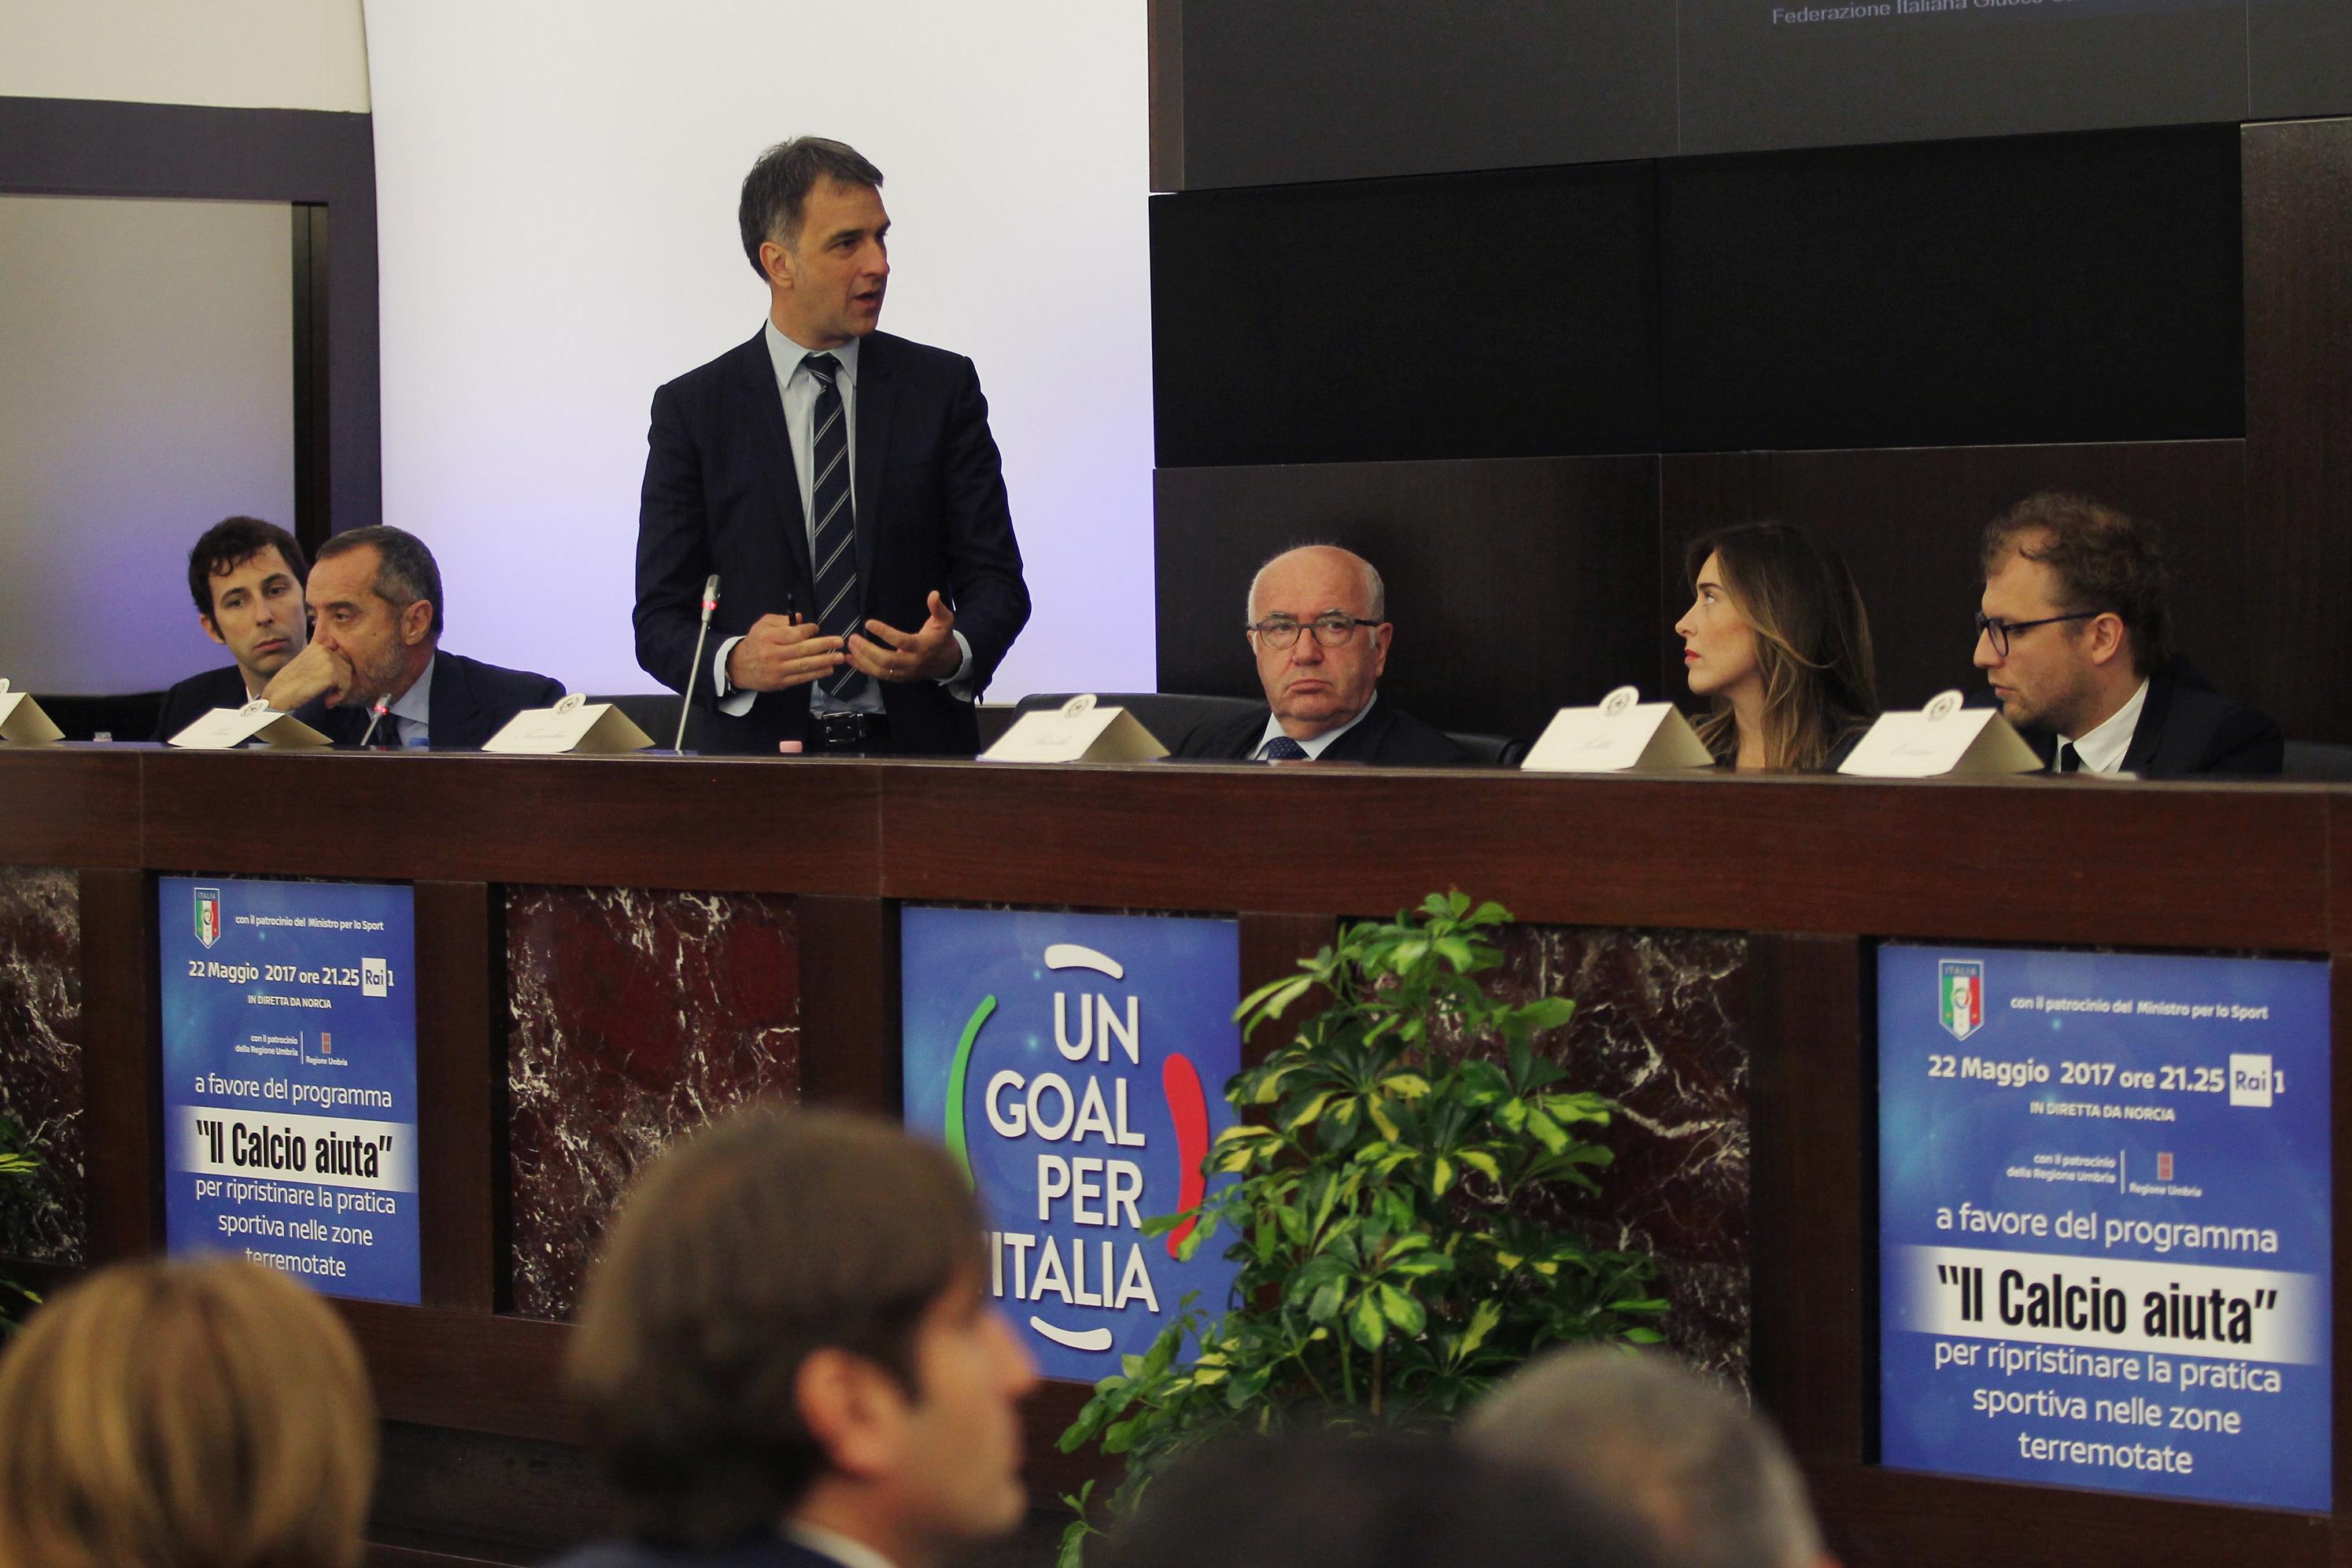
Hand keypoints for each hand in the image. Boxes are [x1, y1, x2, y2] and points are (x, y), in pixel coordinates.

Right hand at [263, 639, 355, 710]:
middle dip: (340, 682)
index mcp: (318, 646)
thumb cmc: (291, 683)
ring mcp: (328, 660)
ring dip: (340, 691)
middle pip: (347, 667)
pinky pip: (345, 686)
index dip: (338, 673)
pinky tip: (327, 701)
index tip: (328, 684)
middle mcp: (324, 649)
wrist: (279, 694)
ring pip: (348, 676)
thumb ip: (323, 661)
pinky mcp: (331, 673)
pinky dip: (339, 696)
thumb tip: (343, 661)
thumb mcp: (307, 664)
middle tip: (329, 694)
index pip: (341, 658)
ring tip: (327, 698)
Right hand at [726, 614, 846, 691]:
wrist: (739, 667)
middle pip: (802, 649)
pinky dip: (817, 674)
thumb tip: (801, 619)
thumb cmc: (755, 642)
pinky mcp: (781, 682)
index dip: (808, 631)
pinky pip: (802, 678)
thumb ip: (782, 620)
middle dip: (824, 645)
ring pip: (805, 665)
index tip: (817, 628)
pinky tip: (828, 669)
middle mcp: (773, 654)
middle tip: (840, 641)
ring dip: (825, 661)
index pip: (793, 634)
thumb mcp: (763, 625)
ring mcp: (778, 670)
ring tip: (840, 657)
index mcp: (769, 637)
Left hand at [847, 591, 961, 682]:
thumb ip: (938, 608)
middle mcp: (912, 662)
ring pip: (881, 671)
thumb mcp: (945, 621)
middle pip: (887, 661)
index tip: (869, 623)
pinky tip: (850, 659)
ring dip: (863, 660)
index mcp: (922, 647)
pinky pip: (879, 675)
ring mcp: (905, 673)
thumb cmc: (942, 638)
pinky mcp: (899, 678)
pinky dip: (863, 668)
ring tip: (850, 647)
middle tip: (853, 638)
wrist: (947, 663)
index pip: (901, 641)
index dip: (884, 633)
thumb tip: (933, 594)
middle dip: (867, 651)